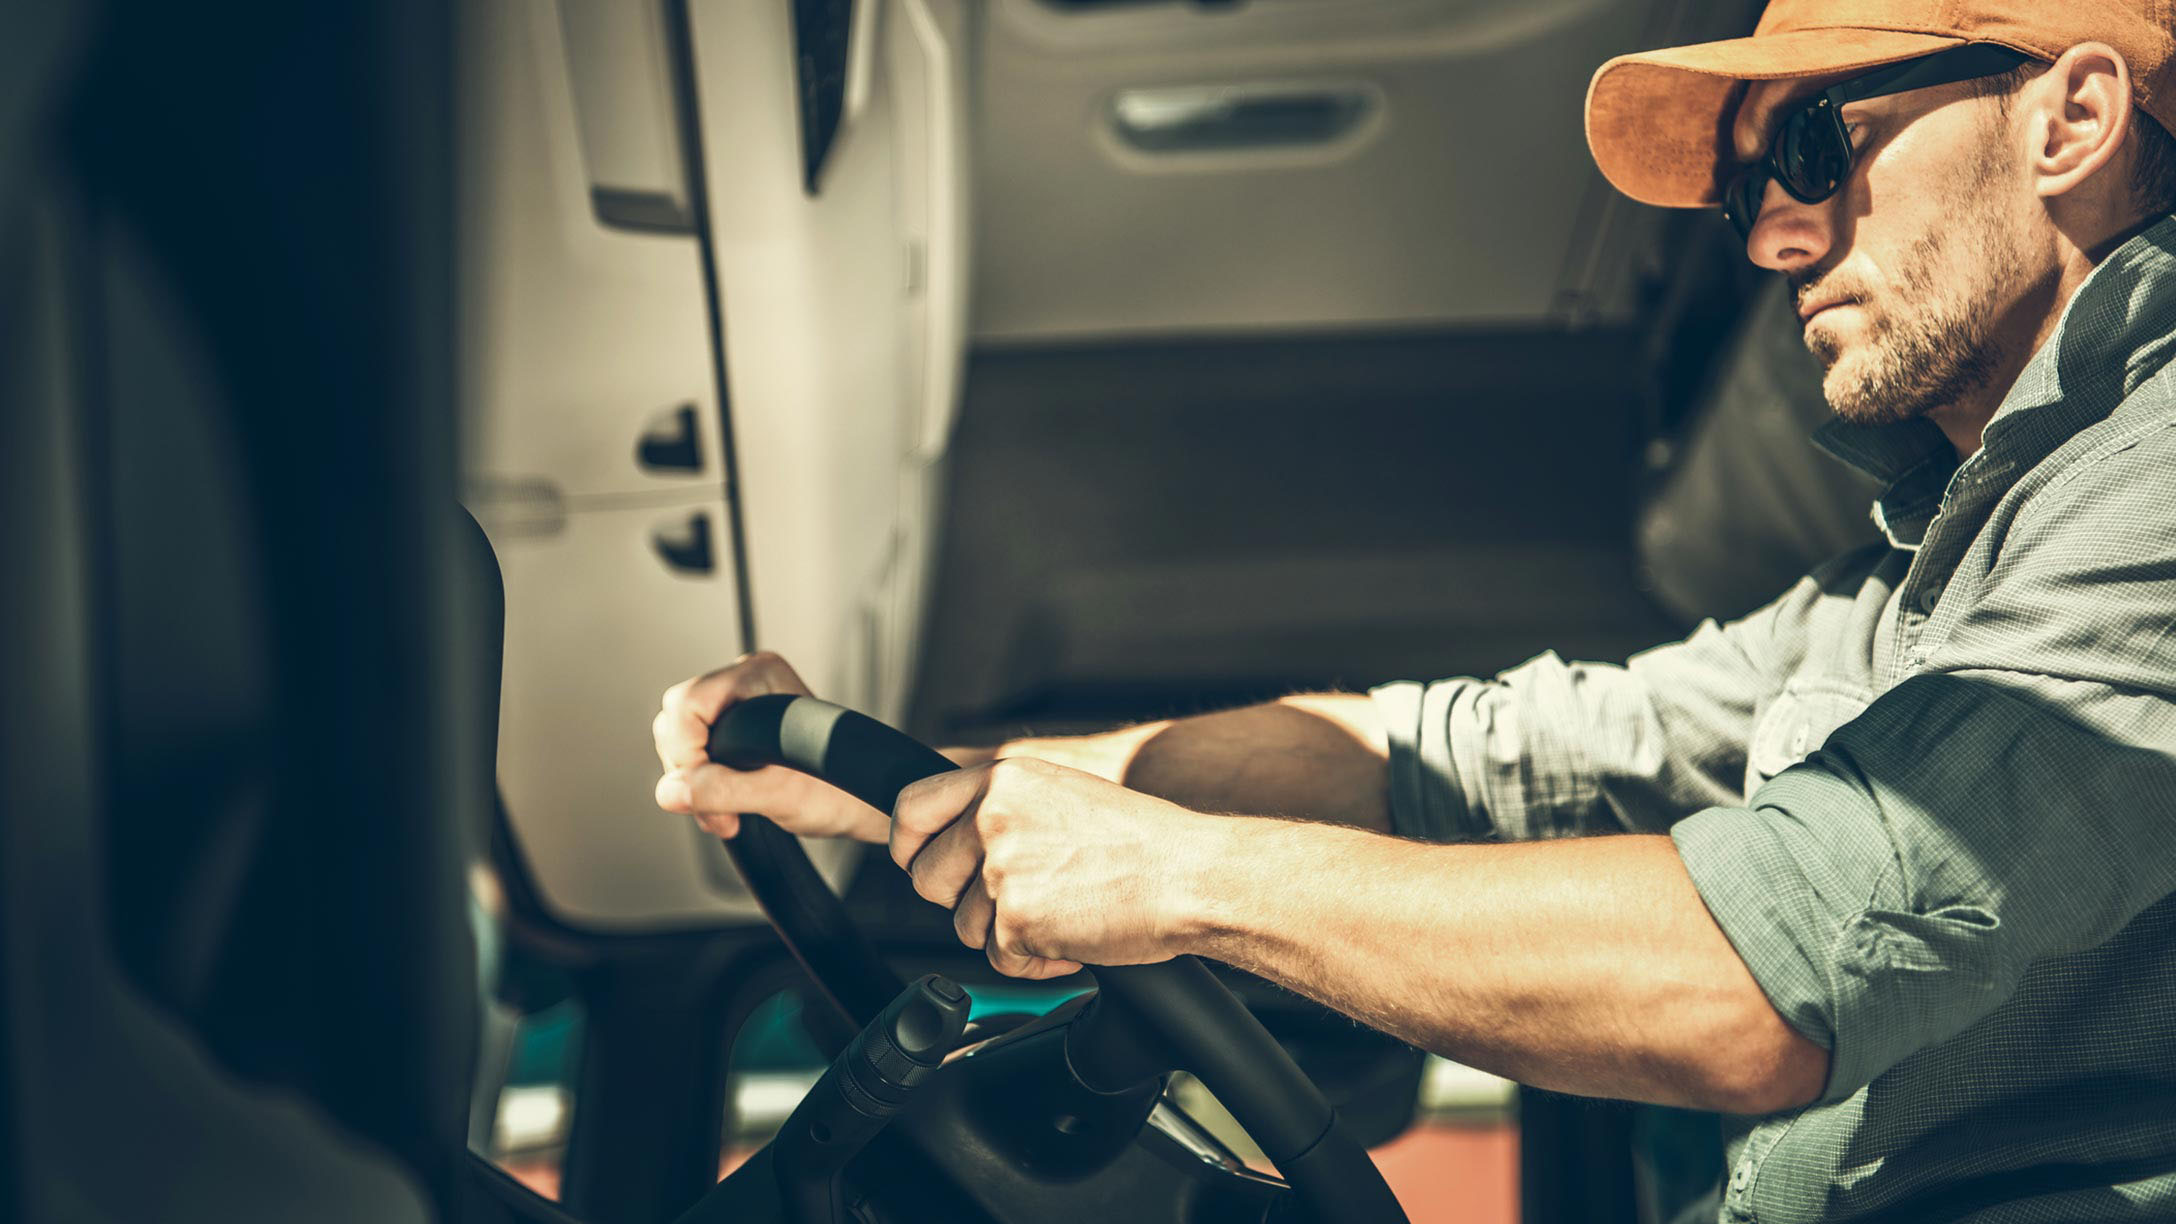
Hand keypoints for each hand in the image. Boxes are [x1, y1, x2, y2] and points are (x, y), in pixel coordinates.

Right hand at [652, 652, 889, 842]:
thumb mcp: (777, 795)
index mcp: (758, 677)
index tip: (701, 789)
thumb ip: (722, 790)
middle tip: (719, 811)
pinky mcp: (734, 729)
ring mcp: (737, 705)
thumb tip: (672, 790)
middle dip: (689, 773)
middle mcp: (744, 683)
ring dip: (694, 785)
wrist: (859, 802)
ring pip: (679, 740)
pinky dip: (701, 784)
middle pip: (676, 722)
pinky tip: (725, 806)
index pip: (686, 705)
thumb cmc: (837, 790)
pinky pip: (693, 753)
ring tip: (727, 814)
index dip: (685, 753)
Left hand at [890, 757, 1219, 978]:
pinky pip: (1000, 960)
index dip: (910, 845)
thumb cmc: (1142, 840)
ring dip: (1007, 934)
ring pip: (963, 925)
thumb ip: (1001, 806)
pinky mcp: (1016, 920)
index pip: (911, 807)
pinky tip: (1073, 940)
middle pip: (926, 877)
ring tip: (1061, 914)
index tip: (922, 862)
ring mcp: (1001, 869)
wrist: (1190, 875)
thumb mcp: (1061, 792)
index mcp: (1002, 777)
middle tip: (1009, 902)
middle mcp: (992, 816)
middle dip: (960, 901)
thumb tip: (954, 837)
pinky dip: (1034, 963)